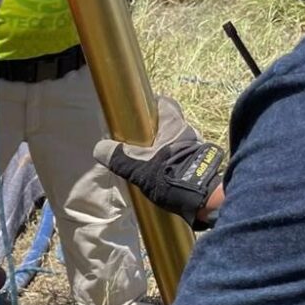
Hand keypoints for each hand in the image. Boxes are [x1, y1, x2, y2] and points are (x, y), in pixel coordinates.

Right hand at [93, 96, 225, 226]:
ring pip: (177, 141)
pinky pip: (183, 157)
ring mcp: (197, 149)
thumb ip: (119, 157)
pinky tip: (163, 174)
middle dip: (156, 131)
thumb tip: (100, 149)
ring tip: (150, 161)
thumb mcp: (139, 168)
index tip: (139, 111)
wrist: (204, 199)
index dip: (153, 104)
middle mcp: (189, 132)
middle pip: (171, 124)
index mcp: (174, 125)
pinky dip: (173, 162)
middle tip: (139, 141)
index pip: (166, 104)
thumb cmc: (171, 176)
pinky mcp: (201, 165)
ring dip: (165, 148)